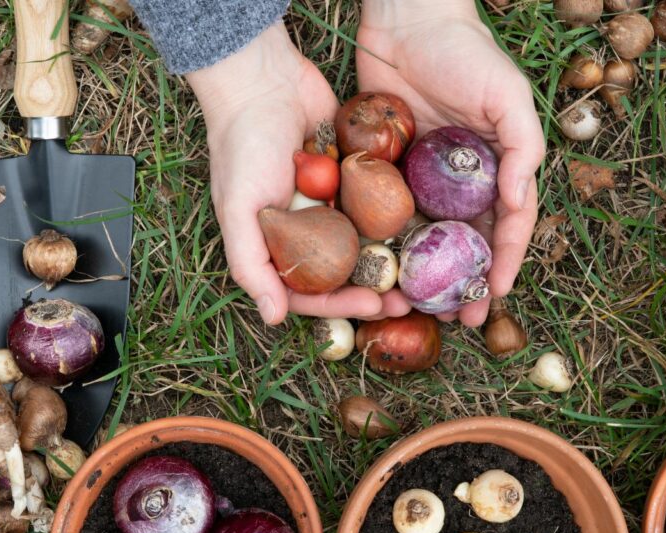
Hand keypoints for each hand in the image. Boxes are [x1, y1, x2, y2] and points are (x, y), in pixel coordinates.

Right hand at [188, 23, 393, 324]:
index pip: (311, 291)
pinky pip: (380, 203)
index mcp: (277, 245)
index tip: (373, 305)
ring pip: (368, 242)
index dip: (341, 305)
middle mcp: (307, 231)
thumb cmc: (242, 146)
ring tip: (423, 271)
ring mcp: (333, 204)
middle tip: (407, 300)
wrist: (264, 80)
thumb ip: (251, 265)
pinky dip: (399, 217)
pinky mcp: (355, 175)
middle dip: (376, 289)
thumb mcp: (238, 210)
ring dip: (394, 260)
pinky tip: (427, 229)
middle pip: (346, 273)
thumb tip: (273, 318)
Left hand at [357, 0, 543, 325]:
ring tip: (420, 307)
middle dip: (466, 283)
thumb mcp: (507, 95)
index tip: (494, 295)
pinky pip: (389, 214)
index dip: (504, 262)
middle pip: (468, 242)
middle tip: (460, 318)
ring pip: (429, 237)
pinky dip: (389, 244)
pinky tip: (382, 271)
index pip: (509, 225)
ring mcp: (424, 178)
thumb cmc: (465, 52)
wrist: (405, 19)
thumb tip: (519, 201)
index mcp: (499, 166)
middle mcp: (463, 179)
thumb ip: (523, 148)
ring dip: (427, 275)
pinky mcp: (388, 170)